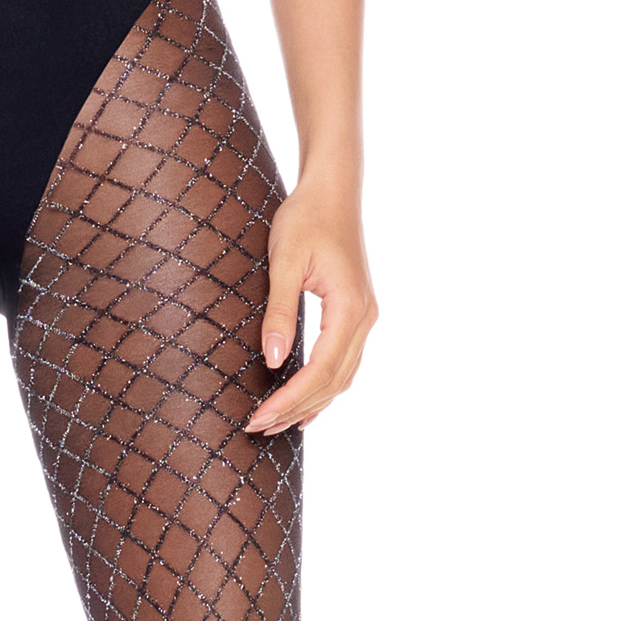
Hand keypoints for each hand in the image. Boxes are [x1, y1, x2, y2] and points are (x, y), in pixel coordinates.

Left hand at [244, 180, 377, 437]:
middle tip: (256, 429)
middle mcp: (364, 318)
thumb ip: (280, 311)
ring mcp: (364, 318)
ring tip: (274, 424)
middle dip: (295, 409)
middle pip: (333, 382)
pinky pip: (344, 363)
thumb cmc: (305, 219)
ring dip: (310, 403)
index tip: (258, 417)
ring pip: (341, 377)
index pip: (320, 370)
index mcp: (350, 308)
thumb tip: (273, 360)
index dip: (289, 399)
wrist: (332, 191)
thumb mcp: (285, 262)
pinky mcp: (356, 314)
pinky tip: (305, 405)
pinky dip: (324, 388)